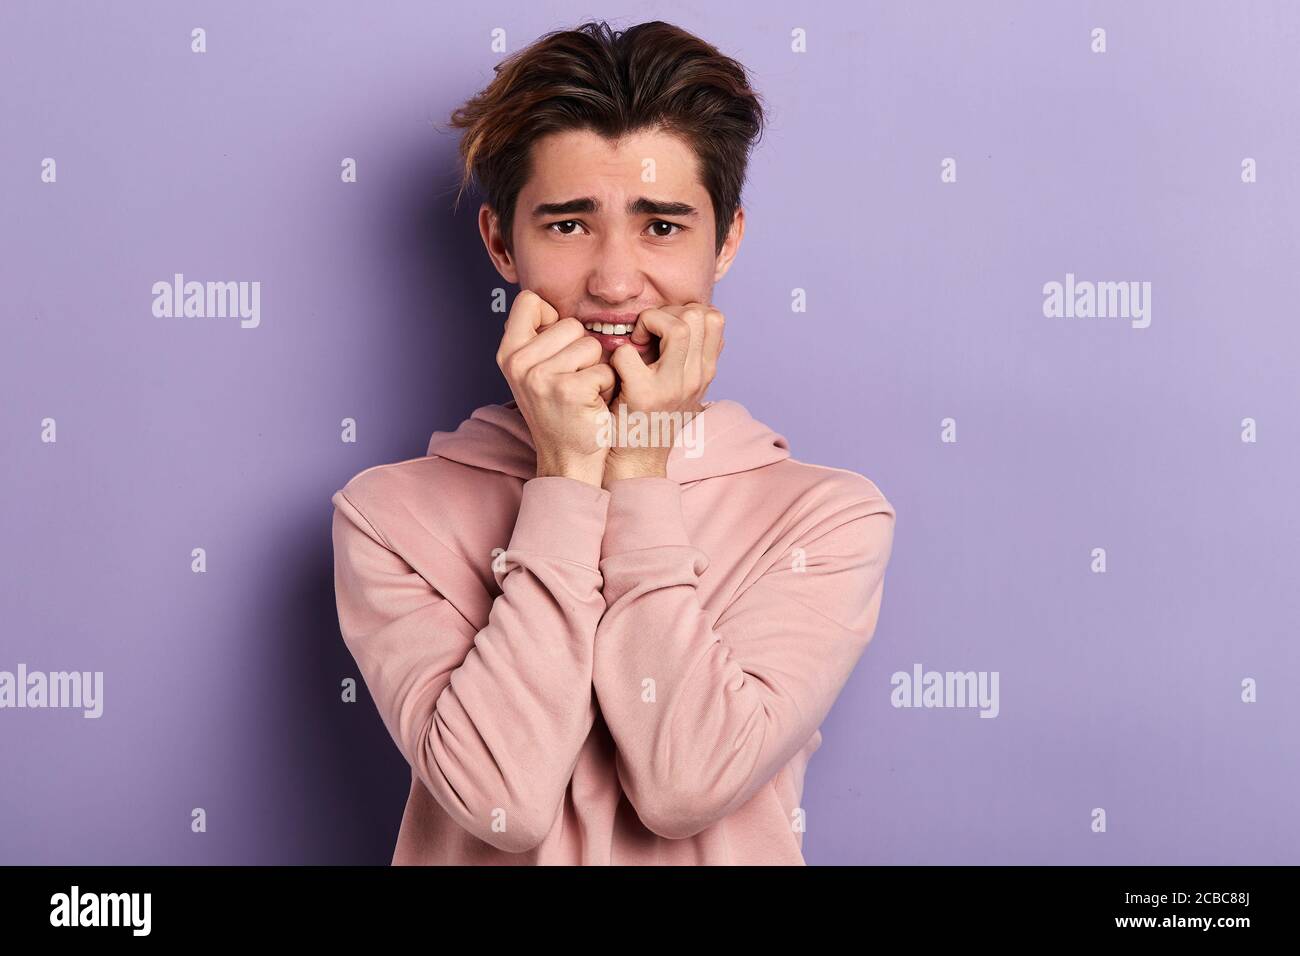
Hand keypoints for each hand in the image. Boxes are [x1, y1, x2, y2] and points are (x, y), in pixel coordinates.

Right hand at [497, 290, 615, 487]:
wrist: (567, 460)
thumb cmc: (559, 411)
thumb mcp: (533, 372)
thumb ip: (537, 339)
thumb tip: (548, 305)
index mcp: (508, 352)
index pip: (530, 300)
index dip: (552, 317)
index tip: (556, 346)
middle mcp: (518, 362)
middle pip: (570, 324)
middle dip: (581, 350)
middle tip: (571, 380)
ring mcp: (542, 377)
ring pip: (592, 345)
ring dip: (596, 368)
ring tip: (583, 391)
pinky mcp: (569, 390)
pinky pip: (605, 369)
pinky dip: (607, 387)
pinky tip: (592, 404)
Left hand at [602, 302, 724, 486]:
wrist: (637, 464)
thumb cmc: (650, 420)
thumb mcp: (681, 387)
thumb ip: (685, 356)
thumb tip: (680, 319)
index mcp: (705, 371)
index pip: (714, 317)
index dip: (685, 311)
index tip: (664, 330)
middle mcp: (695, 377)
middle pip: (699, 315)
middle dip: (667, 312)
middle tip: (646, 334)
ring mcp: (672, 387)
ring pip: (678, 327)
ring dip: (649, 323)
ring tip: (637, 344)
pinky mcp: (644, 397)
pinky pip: (629, 353)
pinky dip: (618, 354)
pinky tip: (617, 369)